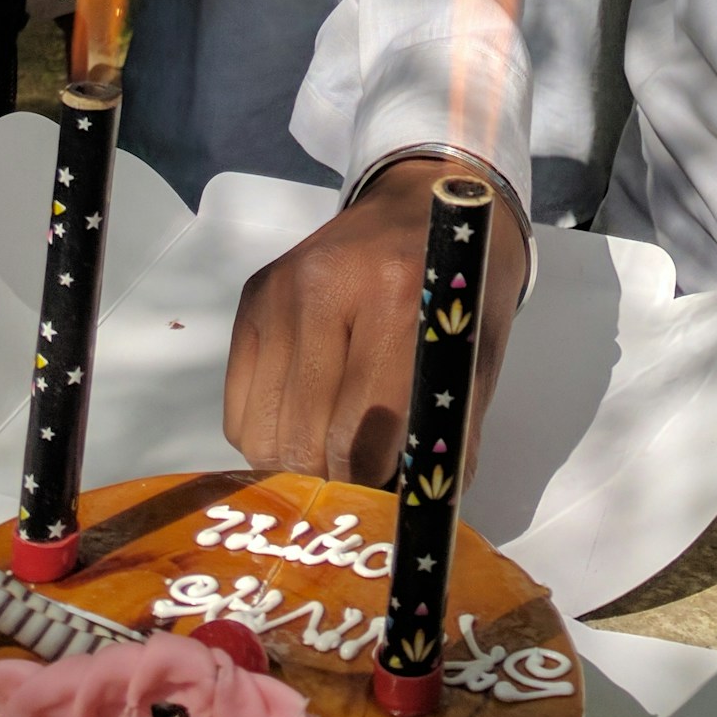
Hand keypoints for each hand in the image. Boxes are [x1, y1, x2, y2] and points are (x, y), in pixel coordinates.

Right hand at [223, 158, 527, 482]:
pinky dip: (269, 435)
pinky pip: (241, 407)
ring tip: (334, 458)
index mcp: (398, 297)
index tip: (387, 501)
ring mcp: (281, 291)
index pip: (363, 431)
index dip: (373, 485)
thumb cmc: (459, 285)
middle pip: (305, 438)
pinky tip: (306, 423)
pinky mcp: (254, 298)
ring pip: (264, 431)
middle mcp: (326, 287)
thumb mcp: (474, 356)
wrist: (423, 203)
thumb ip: (447, 434)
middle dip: (333, 483)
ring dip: (298, 465)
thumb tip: (414, 512)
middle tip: (361, 490)